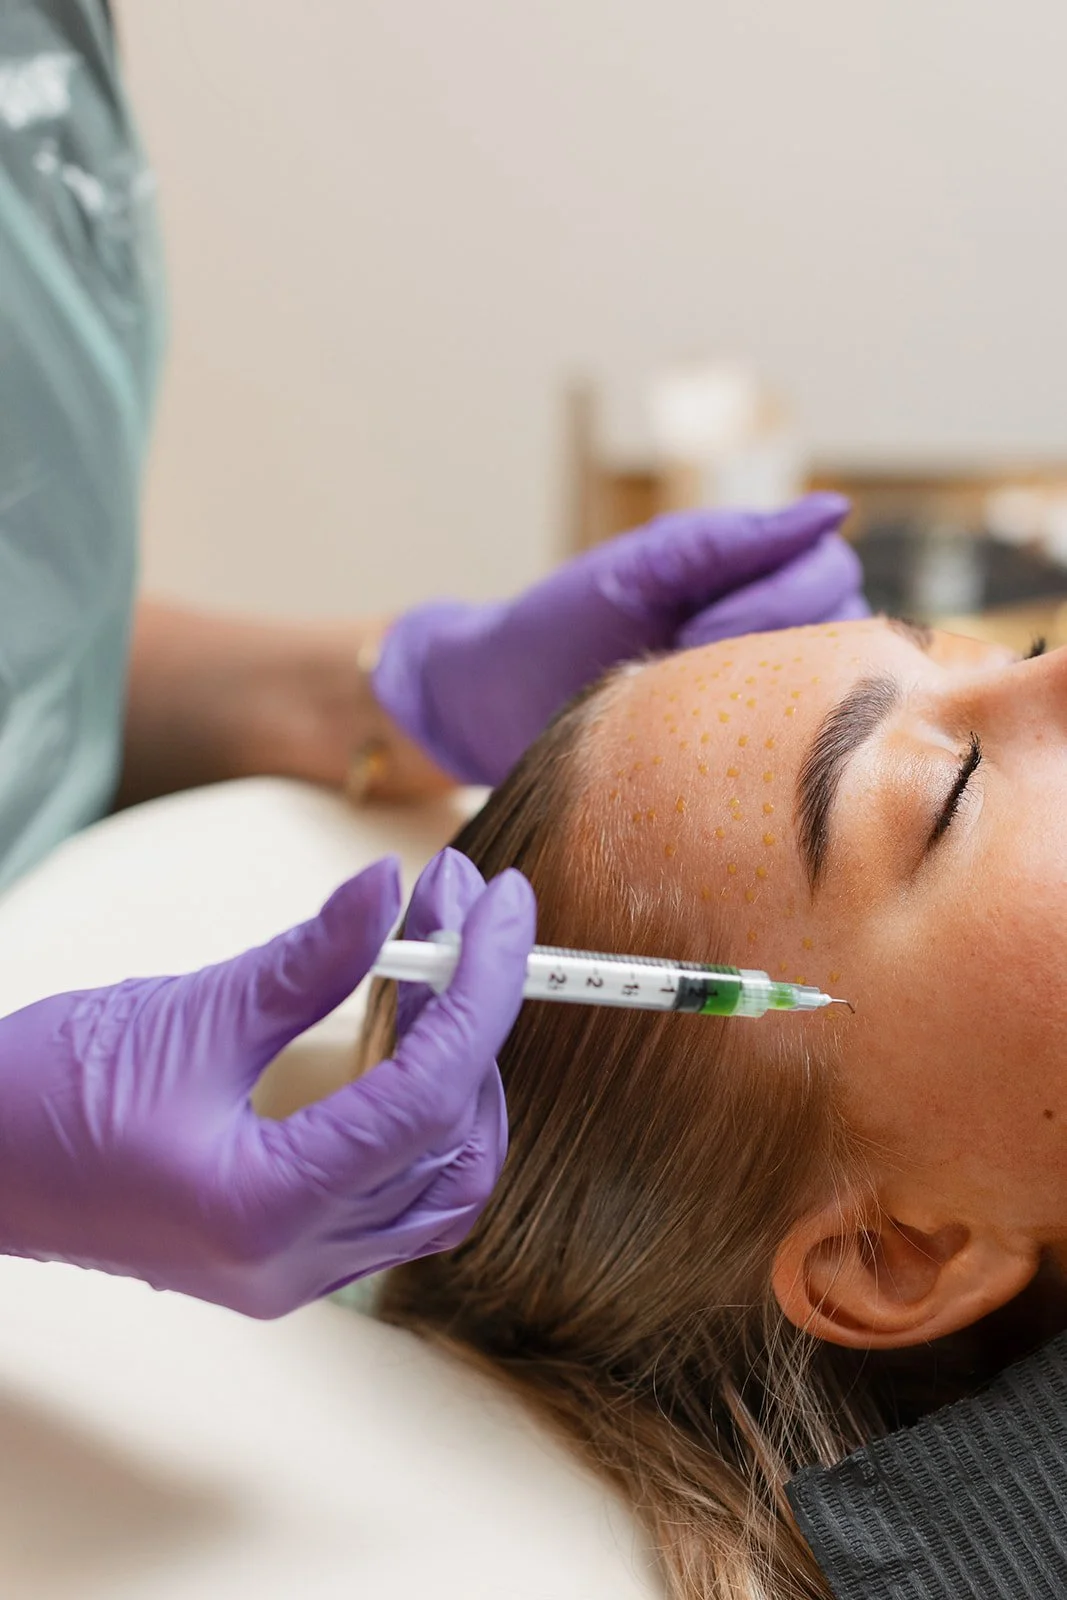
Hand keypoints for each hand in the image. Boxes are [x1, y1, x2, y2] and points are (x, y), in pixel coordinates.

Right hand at [0, 854, 534, 1316]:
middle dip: (474, 1012)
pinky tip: (413, 1031)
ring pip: (443, 1180)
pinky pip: (400, 1197)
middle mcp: (297, 1261)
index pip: (429, 1094)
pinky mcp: (285, 1250)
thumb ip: (307, 959)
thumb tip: (385, 888)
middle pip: (453, 1139)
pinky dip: (426, 1113)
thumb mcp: (186, 1014)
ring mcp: (295, 1269)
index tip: (501, 902)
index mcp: (269, 1209)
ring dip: (460, 1067)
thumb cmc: (41, 1097)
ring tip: (442, 960)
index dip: (482, 984)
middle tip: (461, 908)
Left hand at [373, 494, 866, 784]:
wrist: (496, 706)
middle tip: (685, 673)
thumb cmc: (561, 626)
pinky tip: (705, 753)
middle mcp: (779, 632)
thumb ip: (732, 540)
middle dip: (769, 650)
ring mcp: (767, 695)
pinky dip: (763, 749)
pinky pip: (803, 756)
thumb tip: (837, 508)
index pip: (830, 571)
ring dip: (770, 701)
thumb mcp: (642, 570)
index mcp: (754, 573)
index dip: (774, 603)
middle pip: (849, 629)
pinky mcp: (749, 754)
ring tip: (692, 712)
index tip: (692, 630)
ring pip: (837, 694)